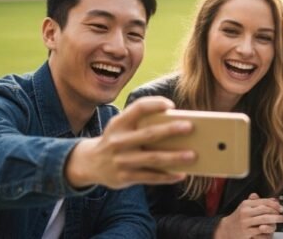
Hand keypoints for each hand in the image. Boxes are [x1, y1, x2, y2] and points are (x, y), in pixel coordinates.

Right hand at [65, 96, 195, 188]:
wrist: (90, 163)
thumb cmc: (116, 140)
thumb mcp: (121, 127)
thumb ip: (141, 123)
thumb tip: (176, 126)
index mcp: (119, 123)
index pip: (138, 108)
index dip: (155, 104)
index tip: (171, 105)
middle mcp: (118, 141)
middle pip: (149, 134)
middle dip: (171, 130)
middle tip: (190, 127)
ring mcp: (121, 160)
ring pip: (152, 159)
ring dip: (174, 157)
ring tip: (192, 155)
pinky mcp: (124, 177)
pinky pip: (150, 177)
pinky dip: (167, 176)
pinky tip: (181, 174)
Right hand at [215, 193, 282, 238]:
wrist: (226, 229)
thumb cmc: (239, 217)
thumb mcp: (246, 207)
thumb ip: (258, 202)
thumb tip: (274, 199)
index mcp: (246, 204)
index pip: (263, 202)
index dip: (274, 204)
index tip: (281, 208)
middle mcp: (245, 212)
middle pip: (265, 210)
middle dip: (276, 212)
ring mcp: (245, 222)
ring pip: (264, 219)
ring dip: (275, 220)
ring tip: (282, 220)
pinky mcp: (246, 232)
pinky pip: (260, 230)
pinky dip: (268, 229)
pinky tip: (273, 229)